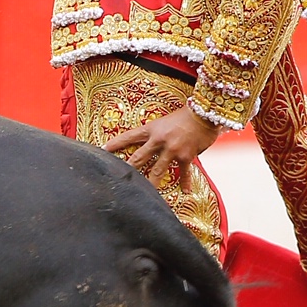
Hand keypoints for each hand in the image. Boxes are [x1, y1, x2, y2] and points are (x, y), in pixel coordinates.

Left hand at [105, 105, 219, 187]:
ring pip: (157, 170)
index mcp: (152, 129)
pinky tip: (186, 192)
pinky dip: (185, 182)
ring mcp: (172, 150)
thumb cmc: (185, 115)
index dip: (116, 143)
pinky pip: (184, 172)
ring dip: (151, 183)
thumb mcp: (165, 121)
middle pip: (139, 157)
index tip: (103, 149)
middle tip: (118, 178)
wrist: (204, 114)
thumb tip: (153, 145)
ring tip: (146, 193)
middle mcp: (159, 140)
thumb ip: (158, 134)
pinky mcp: (186, 156)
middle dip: (128, 169)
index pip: (130, 136)